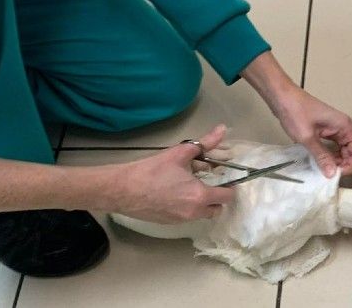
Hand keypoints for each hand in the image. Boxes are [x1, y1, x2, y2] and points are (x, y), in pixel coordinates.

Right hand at [108, 125, 234, 223]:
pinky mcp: (168, 223)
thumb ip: (205, 143)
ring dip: (203, 203)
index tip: (223, 176)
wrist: (122, 189)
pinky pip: (187, 217)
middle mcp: (193, 212)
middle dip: (217, 197)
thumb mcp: (180, 153)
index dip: (229, 186)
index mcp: (200, 196)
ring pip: (202, 214)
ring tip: (191, 185)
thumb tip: (222, 129)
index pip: (227, 196)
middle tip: (209, 182)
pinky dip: (188, 207)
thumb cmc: (152, 170)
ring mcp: (180, 220)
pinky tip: (176, 192)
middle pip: (217, 209)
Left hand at [272, 84, 351, 178]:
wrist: (283, 97)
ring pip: (344, 150)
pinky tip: (320, 161)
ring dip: (337, 161)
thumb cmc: (295, 112)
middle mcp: (344, 127)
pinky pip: (335, 147)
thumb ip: (321, 156)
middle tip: (328, 174)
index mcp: (344, 126)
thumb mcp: (307, 137)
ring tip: (323, 169)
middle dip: (344, 165)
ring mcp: (336, 129)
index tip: (336, 173)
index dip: (351, 165)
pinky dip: (330, 156)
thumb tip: (332, 174)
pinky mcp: (327, 131)